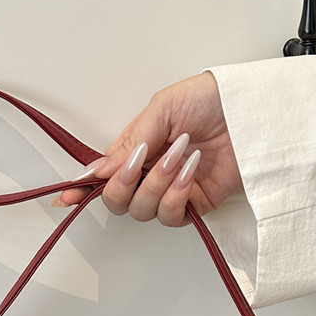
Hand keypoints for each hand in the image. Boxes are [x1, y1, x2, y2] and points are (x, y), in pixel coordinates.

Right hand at [54, 73, 240, 226]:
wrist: (249, 110)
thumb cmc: (209, 99)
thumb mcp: (161, 110)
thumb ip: (129, 142)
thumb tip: (97, 169)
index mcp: (135, 149)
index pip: (101, 176)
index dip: (82, 189)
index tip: (66, 196)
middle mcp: (149, 173)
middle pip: (117, 202)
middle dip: (122, 185)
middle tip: (141, 161)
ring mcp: (171, 191)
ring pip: (142, 211)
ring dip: (157, 184)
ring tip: (178, 156)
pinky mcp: (194, 205)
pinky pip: (172, 216)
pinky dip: (177, 194)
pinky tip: (190, 170)